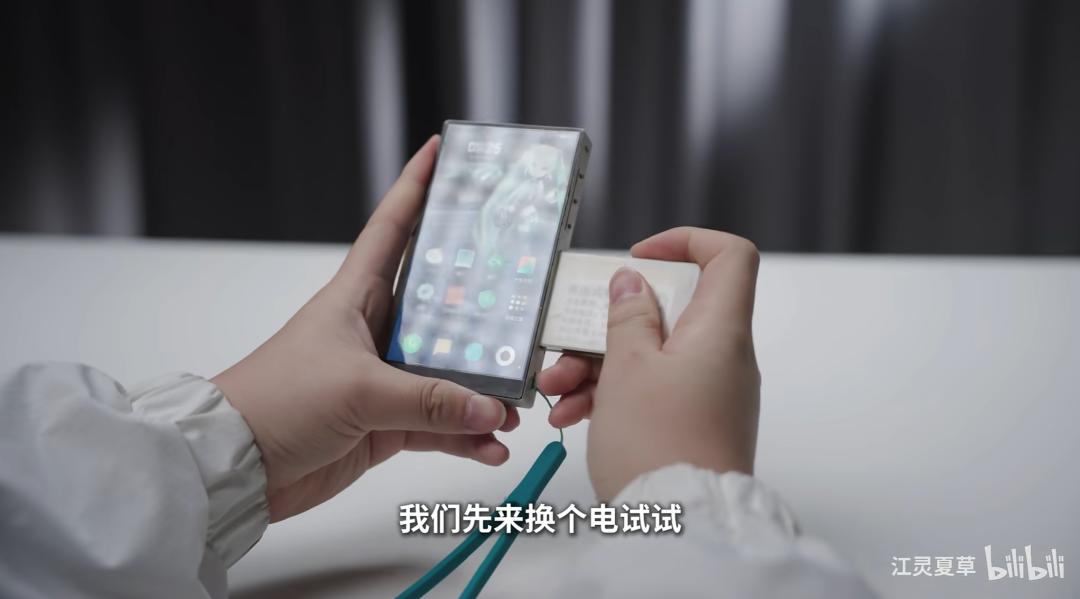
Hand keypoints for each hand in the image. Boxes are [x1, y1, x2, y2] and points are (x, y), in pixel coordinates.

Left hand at [212, 136, 519, 521]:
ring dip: (482, 391)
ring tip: (514, 408)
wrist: (234, 463)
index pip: (393, 227)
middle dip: (483, 306)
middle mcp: (374, 330)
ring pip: (448, 374)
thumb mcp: (358, 390)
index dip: (416, 188)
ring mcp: (382, 378)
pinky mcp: (385, 422)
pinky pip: (438, 424)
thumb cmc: (276, 400)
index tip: (443, 153)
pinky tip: (490, 448)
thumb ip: (429, 402)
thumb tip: (490, 410)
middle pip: (441, 305)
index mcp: (356, 296)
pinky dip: (466, 438)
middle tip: (525, 301)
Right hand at [537, 227, 760, 500]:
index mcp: (720, 331)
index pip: (729, 258)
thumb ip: (628, 316)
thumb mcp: (628, 367)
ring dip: (599, 363)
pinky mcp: (691, 422)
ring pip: (651, 354)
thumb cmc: (659, 445)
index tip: (638, 259)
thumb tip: (632, 284)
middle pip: (670, 310)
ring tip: (558, 390)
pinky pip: (651, 390)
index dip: (685, 243)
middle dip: (610, 322)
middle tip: (569, 340)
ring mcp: (708, 391)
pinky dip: (613, 394)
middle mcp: (722, 357)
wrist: (680, 526)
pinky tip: (572, 414)